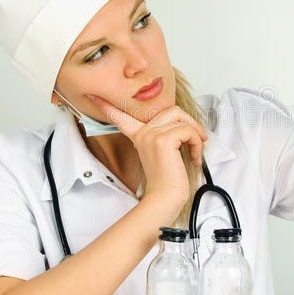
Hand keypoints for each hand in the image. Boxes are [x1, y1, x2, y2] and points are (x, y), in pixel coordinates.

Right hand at [85, 95, 207, 207]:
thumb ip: (166, 136)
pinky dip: (197, 143)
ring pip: (183, 120)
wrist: (165, 197)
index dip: (108, 107)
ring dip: (196, 136)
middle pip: (172, 110)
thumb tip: (185, 125)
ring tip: (195, 151)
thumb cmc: (167, 180)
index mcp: (139, 135)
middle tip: (198, 138)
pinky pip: (188, 131)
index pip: (122, 117)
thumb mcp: (163, 153)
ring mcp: (152, 135)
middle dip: (191, 122)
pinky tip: (193, 157)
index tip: (95, 96)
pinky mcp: (163, 140)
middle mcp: (143, 133)